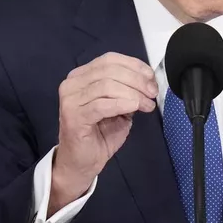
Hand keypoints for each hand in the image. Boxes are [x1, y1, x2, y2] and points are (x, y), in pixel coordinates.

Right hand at [51, 52, 156, 212]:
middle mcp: (72, 84)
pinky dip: (122, 104)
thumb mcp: (118, 107)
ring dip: (133, 93)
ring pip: (107, 86)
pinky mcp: (73, 117)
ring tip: (146, 105)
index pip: (109, 59)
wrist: (81, 162)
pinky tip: (134, 108)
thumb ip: (127, 90)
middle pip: (109, 70)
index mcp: (81, 76)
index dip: (133, 65)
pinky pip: (101, 105)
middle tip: (152, 93)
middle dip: (137, 80)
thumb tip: (148, 81)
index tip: (151, 77)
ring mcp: (70, 100)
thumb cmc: (99, 135)